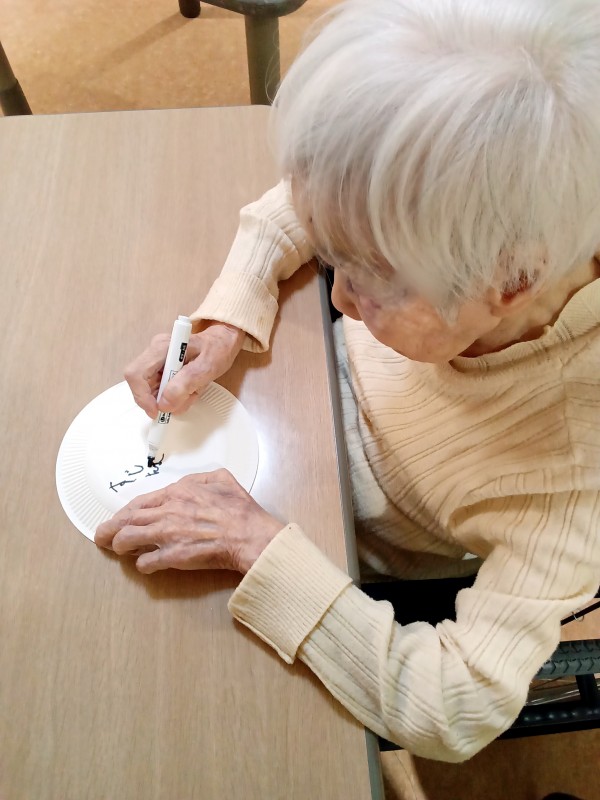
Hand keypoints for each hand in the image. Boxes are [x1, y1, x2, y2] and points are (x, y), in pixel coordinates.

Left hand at [95, 469, 283, 574]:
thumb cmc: (239, 510)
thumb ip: (202, 477)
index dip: (125, 511)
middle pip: (127, 519)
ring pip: (128, 539)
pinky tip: (143, 564)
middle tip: (101, 535)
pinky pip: (146, 561)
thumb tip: (192, 482)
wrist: (249, 535)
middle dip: (110, 528)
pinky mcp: (172, 557)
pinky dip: (142, 564)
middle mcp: (167, 512)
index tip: (119, 517)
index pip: (140, 502)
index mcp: (177, 492)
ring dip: (119, 544)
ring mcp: (167, 535)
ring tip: (115, 549)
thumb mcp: (222, 479)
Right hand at [125, 321, 244, 417]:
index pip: (136, 374)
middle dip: (160, 400)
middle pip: (141, 384)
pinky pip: (160, 390)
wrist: (222, 342)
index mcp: (162, 347)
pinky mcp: (161, 369)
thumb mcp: (207, 367)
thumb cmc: (217, 349)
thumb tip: (164, 403)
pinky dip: (174, 397)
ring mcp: (156, 361)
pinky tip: (189, 390)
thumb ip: (185, 384)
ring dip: (170, 400)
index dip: (142, 396)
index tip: (156, 411)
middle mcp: (154, 353)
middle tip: (183, 401)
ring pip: (151, 391)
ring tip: (192, 393)